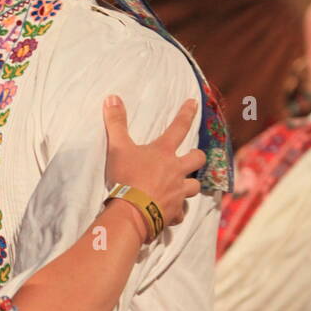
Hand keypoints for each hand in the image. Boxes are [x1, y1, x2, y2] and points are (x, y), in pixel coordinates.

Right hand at [102, 94, 205, 231]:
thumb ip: (116, 123)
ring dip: (189, 186)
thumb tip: (112, 97)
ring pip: (194, 187)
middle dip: (197, 156)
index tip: (194, 103)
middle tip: (192, 157)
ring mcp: (178, 192)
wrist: (131, 212)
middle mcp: (176, 170)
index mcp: (164, 152)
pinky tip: (171, 213)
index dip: (187, 113)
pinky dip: (177, 212)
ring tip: (181, 188)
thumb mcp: (117, 148)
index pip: (179, 127)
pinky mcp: (174, 212)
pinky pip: (181, 212)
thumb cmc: (126, 178)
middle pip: (198, 159)